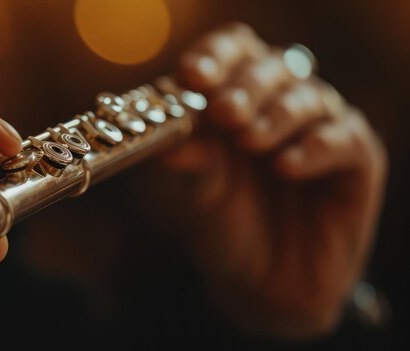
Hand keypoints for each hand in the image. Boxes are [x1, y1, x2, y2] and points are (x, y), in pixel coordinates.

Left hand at [170, 23, 386, 337]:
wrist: (257, 287)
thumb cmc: (219, 227)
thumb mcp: (191, 193)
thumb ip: (187, 160)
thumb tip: (169, 142)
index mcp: (234, 100)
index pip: (231, 53)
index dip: (214, 57)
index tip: (193, 76)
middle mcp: (276, 107)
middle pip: (270, 67)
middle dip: (245, 86)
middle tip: (225, 111)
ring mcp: (317, 131)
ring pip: (308, 98)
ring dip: (277, 115)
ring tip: (250, 141)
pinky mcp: (355, 163)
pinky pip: (344, 140)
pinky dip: (315, 148)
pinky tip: (286, 166)